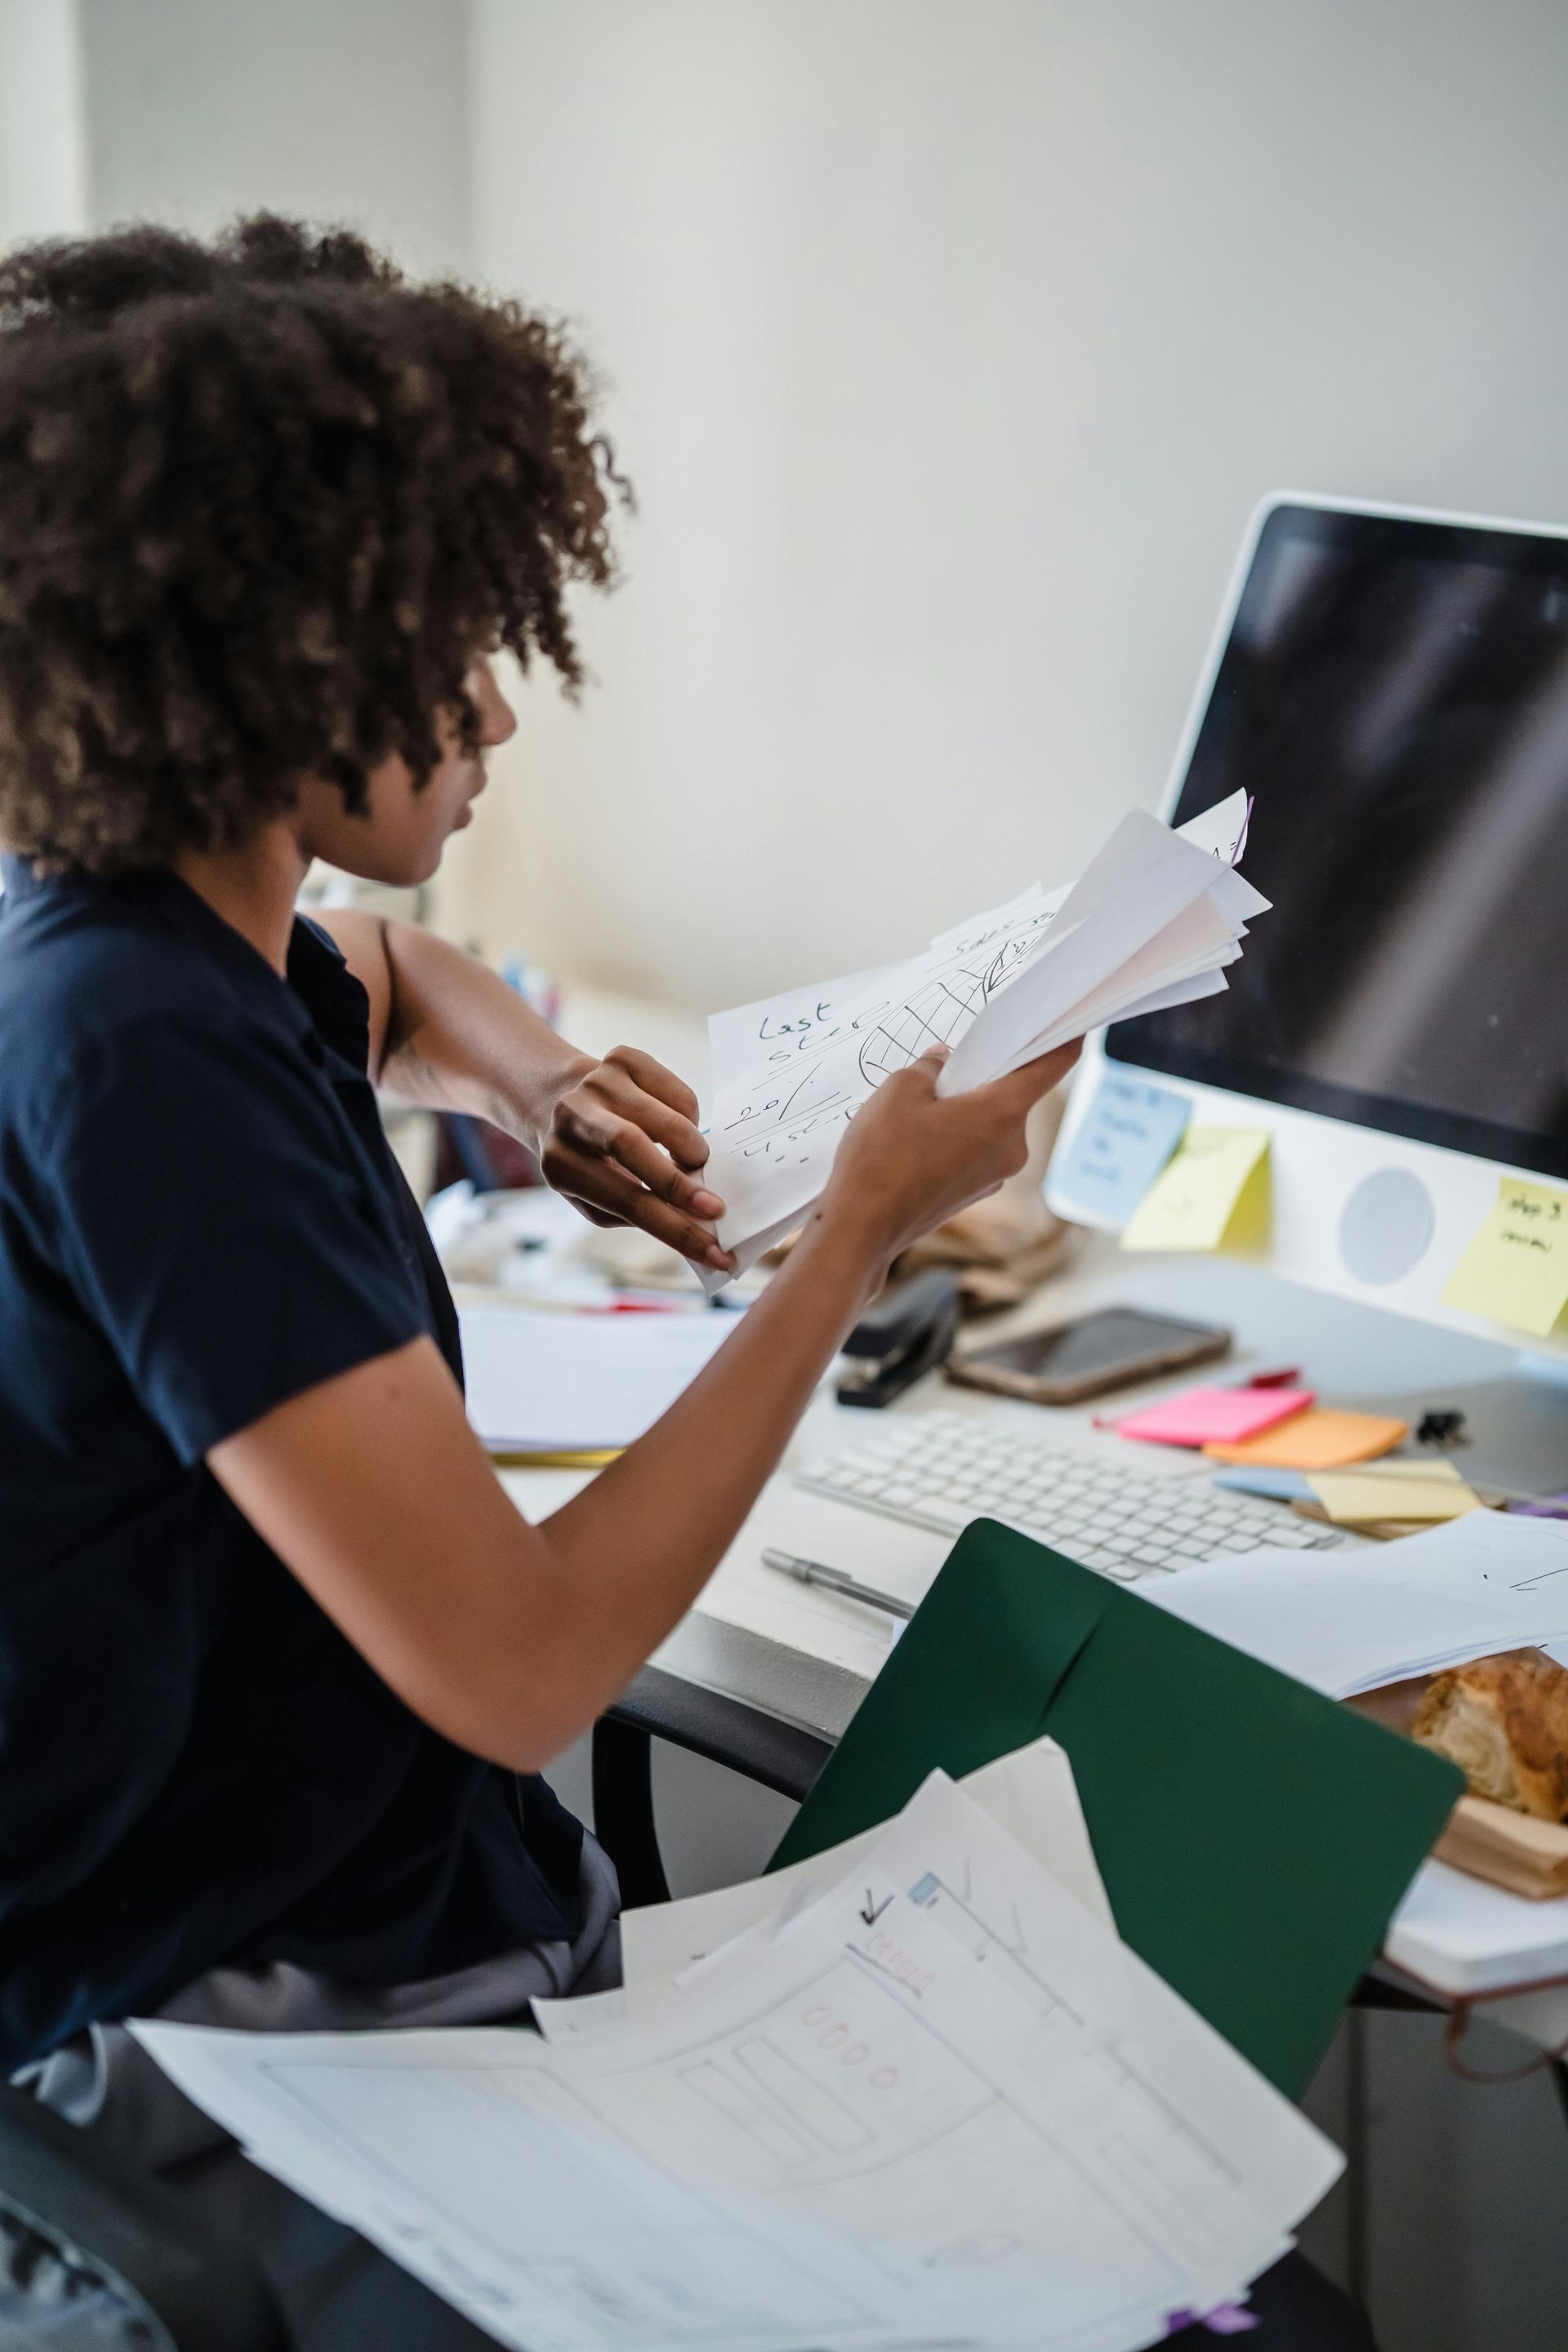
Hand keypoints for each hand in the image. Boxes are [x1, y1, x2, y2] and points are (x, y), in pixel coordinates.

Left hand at [539, 1046, 733, 1272]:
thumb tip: (696, 1218)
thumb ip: (641, 1211)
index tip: (718, 1252)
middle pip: (631, 1146)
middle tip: (716, 1207)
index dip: (676, 1229)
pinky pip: (677, 1092)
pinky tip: (673, 1127)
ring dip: (691, 1148)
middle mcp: (572, 1117)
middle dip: (680, 1181)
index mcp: (562, 1165)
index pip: (627, 1202)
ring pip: (664, 1118)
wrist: (555, 1101)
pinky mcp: (622, 1058)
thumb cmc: (589, 1164)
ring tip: (692, 1162)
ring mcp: (597, 1082)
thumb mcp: (598, 1199)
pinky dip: (689, 1117)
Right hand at [817, 1039, 1081, 1281]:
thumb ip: (930, 1067)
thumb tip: (940, 1065)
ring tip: (916, 1109)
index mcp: (1004, 1113)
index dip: (1062, 1037)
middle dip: (983, 1075)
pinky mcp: (972, 1192)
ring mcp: (994, 1175)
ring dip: (963, 1107)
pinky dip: (953, 1135)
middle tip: (946, 1065)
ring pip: (988, 1122)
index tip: (1068, 1019)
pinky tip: (913, 1139)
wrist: (862, 1229)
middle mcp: (1011, 1147)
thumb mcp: (900, 1089)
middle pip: (1013, 1093)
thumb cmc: (882, 1159)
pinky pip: (973, 1148)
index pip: (1053, 1065)